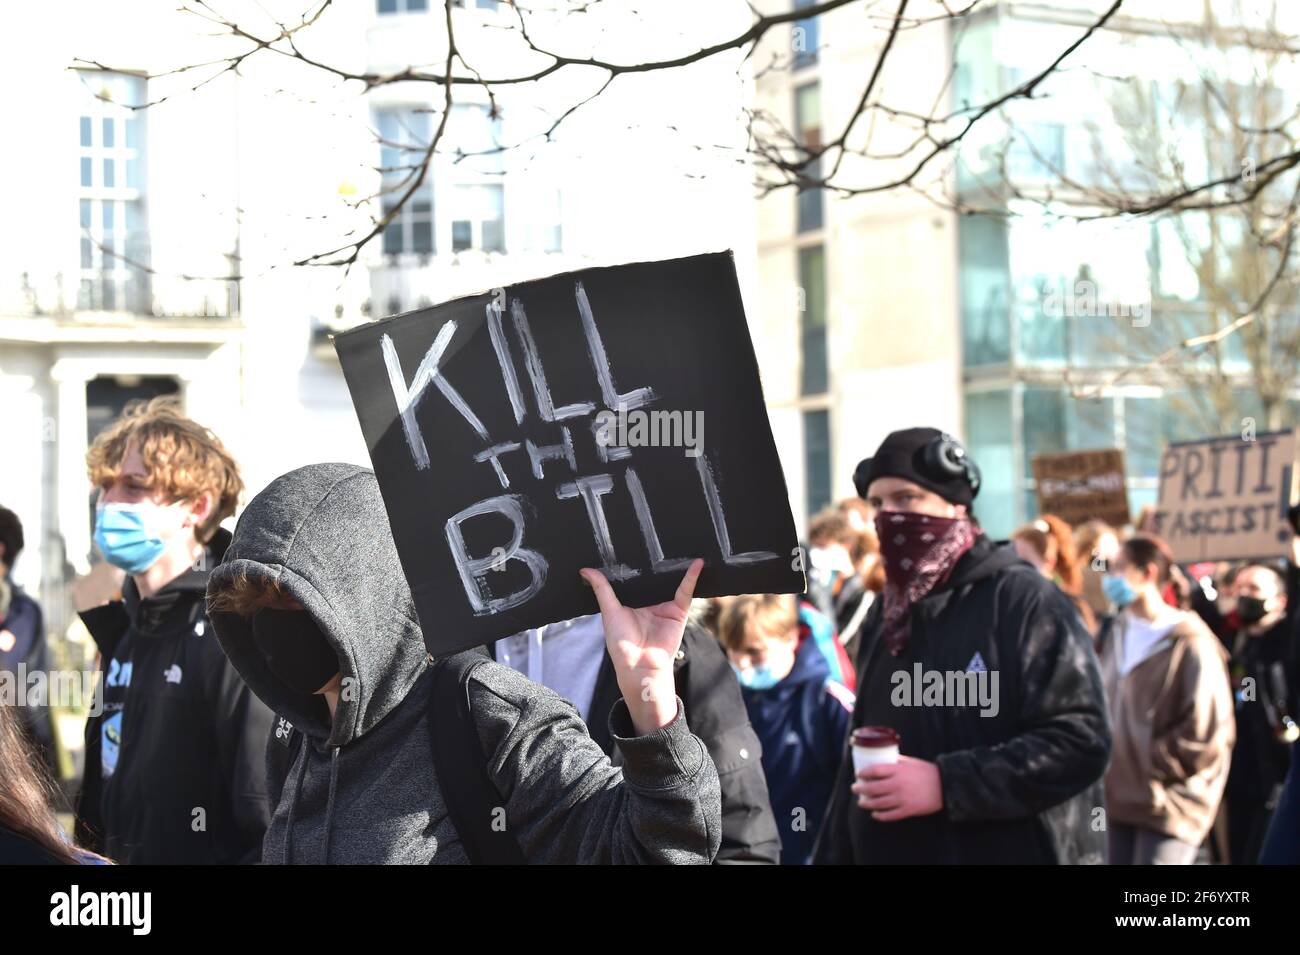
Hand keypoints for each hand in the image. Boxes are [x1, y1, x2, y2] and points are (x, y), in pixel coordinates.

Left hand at [579, 558, 703, 735]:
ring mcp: (665, 605)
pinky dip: (692, 577)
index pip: (635, 576)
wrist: (639, 665)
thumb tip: (585, 570)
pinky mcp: (678, 611)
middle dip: (657, 560)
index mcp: (633, 600)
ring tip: (680, 541)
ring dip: (676, 565)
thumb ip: (602, 589)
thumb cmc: (621, 643)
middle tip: (659, 535)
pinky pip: (686, 591)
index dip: (635, 561)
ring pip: (671, 581)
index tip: (633, 541)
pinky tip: (696, 563)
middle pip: (655, 576)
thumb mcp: (609, 611)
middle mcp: (650, 601)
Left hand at [852, 756, 943, 820]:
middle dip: (860, 789)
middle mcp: (898, 784)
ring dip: (867, 803)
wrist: (945, 786)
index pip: (875, 771)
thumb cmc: (928, 772)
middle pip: (873, 788)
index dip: (863, 773)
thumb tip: (883, 758)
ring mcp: (902, 798)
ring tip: (861, 802)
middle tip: (854, 788)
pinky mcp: (908, 810)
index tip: (858, 774)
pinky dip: (880, 816)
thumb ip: (897, 762)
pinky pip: (890, 815)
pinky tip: (874, 814)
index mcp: (898, 770)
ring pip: (879, 803)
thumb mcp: (911, 762)